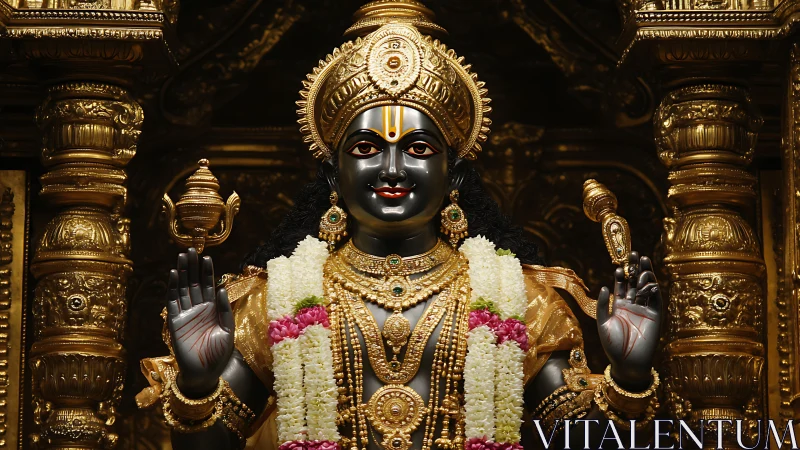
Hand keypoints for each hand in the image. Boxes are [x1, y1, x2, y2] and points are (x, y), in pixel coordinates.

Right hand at [165, 248, 234, 396]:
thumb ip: (224, 310)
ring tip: (181, 257)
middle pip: (194, 283)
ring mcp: (186, 314)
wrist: (205, 373)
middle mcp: (198, 309)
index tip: (206, 257)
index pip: (209, 285)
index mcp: (212, 309)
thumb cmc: (219, 354)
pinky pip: (173, 302)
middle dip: (192, 267)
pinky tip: (173, 275)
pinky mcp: (175, 322)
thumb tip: (220, 288)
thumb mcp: (228, 330)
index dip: (207, 272)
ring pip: (183, 289)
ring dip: (182, 273)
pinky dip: (172, 288)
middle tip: (190, 250)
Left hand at [597, 251, 661, 390]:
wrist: (627, 363)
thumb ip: (603, 306)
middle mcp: (632, 305)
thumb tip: (604, 286)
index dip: (621, 274)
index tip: (619, 264)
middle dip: (634, 268)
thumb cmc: (612, 346)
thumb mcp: (602, 324)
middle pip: (635, 282)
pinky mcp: (655, 317)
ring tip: (642, 261)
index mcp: (619, 306)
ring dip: (645, 275)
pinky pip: (655, 300)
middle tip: (634, 253)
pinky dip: (653, 289)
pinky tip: (649, 279)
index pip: (621, 286)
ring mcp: (645, 310)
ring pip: (646, 288)